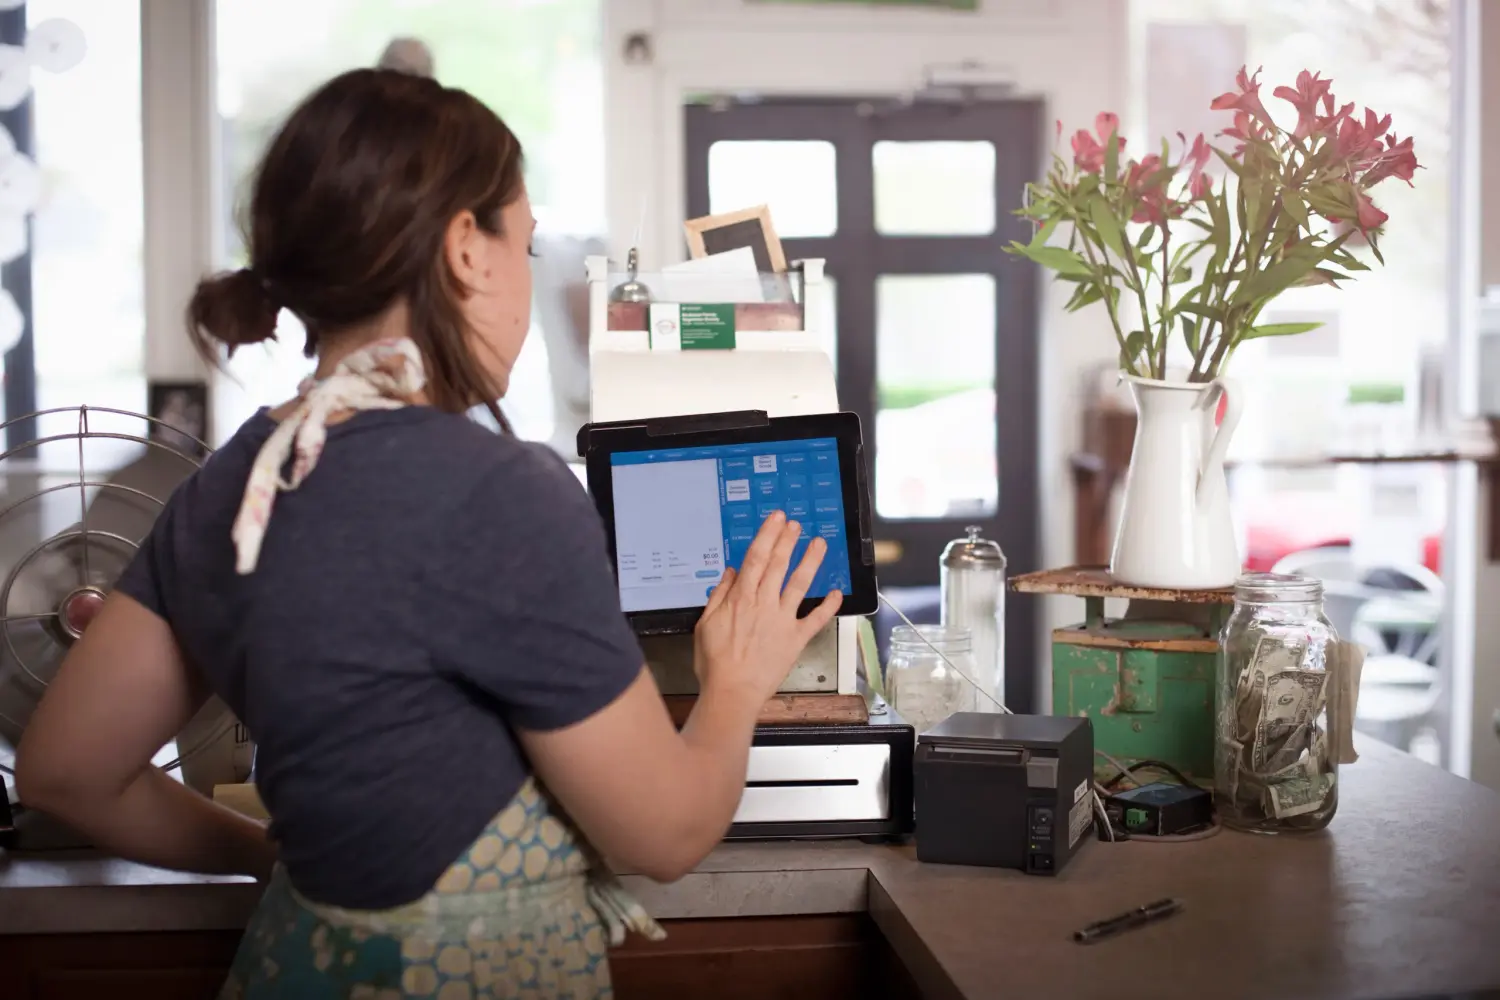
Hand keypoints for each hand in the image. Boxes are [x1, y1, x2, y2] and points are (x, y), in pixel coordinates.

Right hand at [693, 511, 842, 705]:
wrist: (732, 693)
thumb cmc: (714, 663)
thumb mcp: (705, 624)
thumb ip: (718, 596)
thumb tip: (730, 572)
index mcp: (740, 598)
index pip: (756, 558)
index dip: (768, 535)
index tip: (776, 520)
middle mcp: (763, 604)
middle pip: (778, 564)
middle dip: (788, 541)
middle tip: (796, 524)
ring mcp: (782, 620)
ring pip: (799, 584)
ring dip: (810, 562)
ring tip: (820, 545)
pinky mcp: (795, 639)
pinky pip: (815, 620)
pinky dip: (827, 606)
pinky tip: (836, 593)